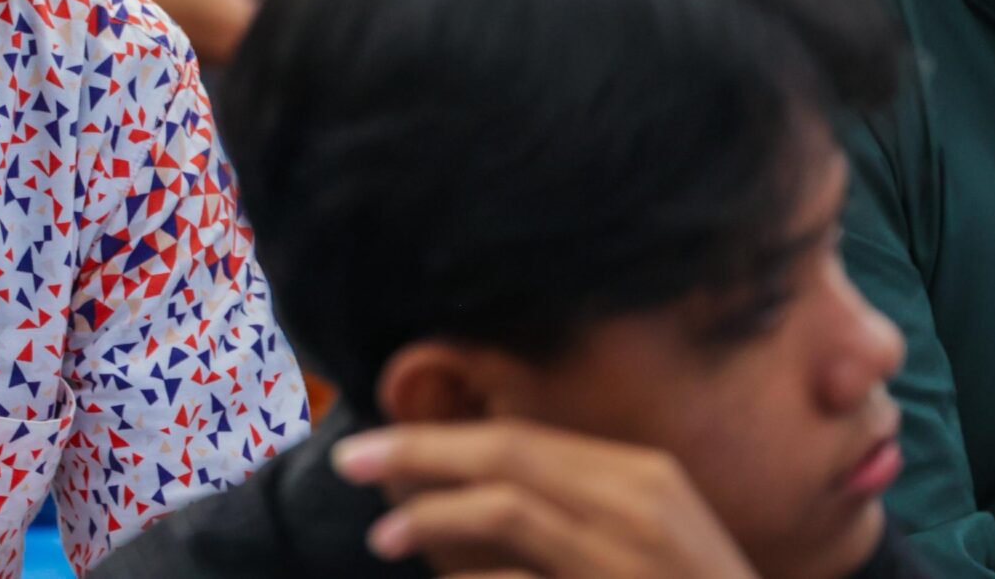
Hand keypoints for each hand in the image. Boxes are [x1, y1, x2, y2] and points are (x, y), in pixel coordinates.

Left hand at [333, 421, 760, 578]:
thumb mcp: (635, 544)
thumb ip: (559, 511)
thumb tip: (447, 494)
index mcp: (644, 478)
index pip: (522, 441)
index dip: (437, 439)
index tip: (369, 446)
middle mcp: (644, 505)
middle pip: (508, 458)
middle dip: (419, 454)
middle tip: (349, 460)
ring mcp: (638, 555)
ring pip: (512, 511)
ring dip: (435, 517)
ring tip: (384, 537)